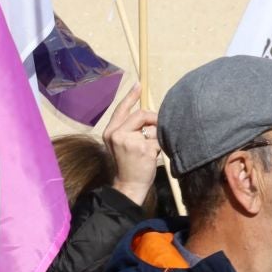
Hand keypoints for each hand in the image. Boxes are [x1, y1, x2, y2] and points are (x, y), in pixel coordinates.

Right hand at [103, 85, 158, 203]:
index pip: (121, 109)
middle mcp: (118, 134)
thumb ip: (129, 128)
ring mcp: (130, 141)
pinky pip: (159, 140)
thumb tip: (149, 114)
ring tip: (149, 151)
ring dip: (156, 138)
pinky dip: (160, 147)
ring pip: (152, 128)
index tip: (139, 85)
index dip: (131, 96)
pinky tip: (152, 158)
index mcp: (110, 131)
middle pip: (141, 114)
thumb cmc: (128, 164)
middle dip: (154, 119)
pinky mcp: (144, 149)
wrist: (128, 185)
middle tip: (158, 127)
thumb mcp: (121, 143)